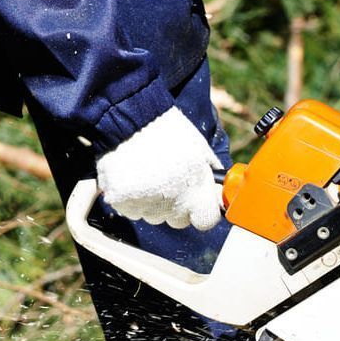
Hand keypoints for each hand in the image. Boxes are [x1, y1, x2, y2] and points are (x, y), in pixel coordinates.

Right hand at [96, 106, 222, 229]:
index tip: (198, 202)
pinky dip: (132, 198)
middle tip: (170, 182)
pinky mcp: (122, 203)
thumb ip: (210, 175)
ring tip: (149, 175)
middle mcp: (171, 205)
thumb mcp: (200, 150)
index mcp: (195, 193)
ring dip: (154, 203)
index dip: (203, 211)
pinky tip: (133, 177)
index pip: (206, 221)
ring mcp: (145, 206)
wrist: (130, 119)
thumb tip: (217, 190)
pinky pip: (131, 210)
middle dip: (177, 206)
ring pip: (154, 216)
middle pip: (179, 221)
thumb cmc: (168, 131)